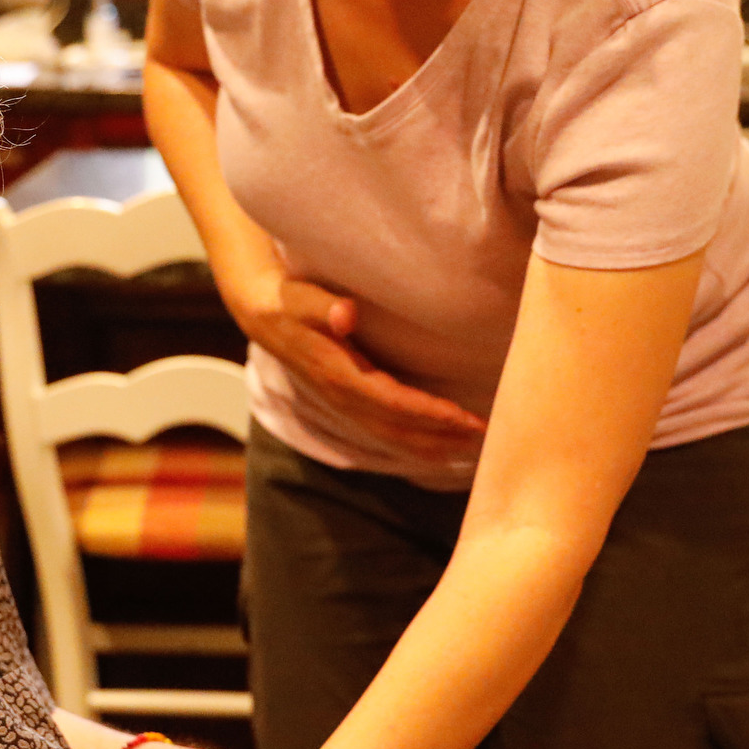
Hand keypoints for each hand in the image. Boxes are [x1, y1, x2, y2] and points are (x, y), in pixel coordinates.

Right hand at [225, 271, 485, 466]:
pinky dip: (415, 444)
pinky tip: (440, 448)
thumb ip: (325, 306)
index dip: (430, 414)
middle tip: (484, 438)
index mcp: (339, 375)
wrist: (264, 316)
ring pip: (394, 437)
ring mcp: (345, 405)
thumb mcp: (303, 298)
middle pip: (399, 429)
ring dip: (433, 446)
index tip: (465, 418)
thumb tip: (346, 315)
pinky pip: (387, 433)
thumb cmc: (291, 301)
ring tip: (471, 451)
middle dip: (442, 437)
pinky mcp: (349, 405)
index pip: (394, 402)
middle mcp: (344, 398)